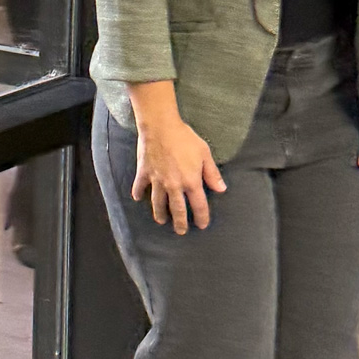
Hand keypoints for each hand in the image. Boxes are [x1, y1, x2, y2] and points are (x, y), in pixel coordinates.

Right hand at [130, 110, 226, 234]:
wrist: (160, 126)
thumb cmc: (185, 138)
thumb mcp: (204, 153)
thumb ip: (212, 173)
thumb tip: (221, 189)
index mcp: (191, 182)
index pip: (198, 206)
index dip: (201, 217)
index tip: (202, 225)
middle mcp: (174, 186)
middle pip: (177, 210)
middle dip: (180, 223)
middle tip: (180, 231)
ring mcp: (157, 180)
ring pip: (158, 203)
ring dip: (160, 214)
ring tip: (161, 220)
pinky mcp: (144, 173)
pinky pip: (139, 187)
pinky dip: (138, 194)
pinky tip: (137, 198)